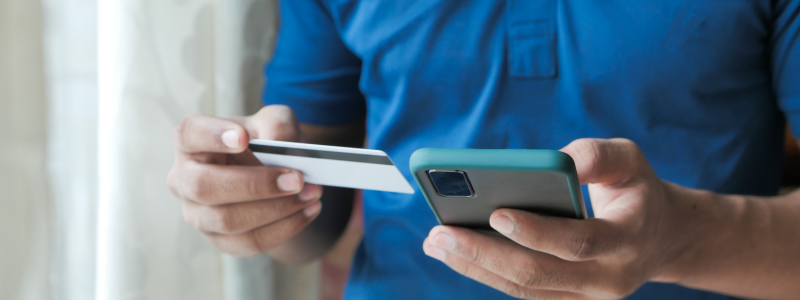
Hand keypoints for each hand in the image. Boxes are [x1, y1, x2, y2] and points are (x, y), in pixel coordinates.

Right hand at [167, 105, 322, 256]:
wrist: (273, 179)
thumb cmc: (265, 144)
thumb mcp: (275, 122)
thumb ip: (278, 124)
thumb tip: (280, 145)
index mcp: (191, 141)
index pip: (189, 134)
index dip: (212, 136)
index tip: (243, 137)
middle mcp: (184, 179)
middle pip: (205, 187)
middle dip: (255, 185)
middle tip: (297, 178)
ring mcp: (197, 214)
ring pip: (228, 220)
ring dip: (276, 209)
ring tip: (310, 194)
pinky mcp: (219, 240)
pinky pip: (248, 242)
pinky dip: (284, 228)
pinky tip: (309, 210)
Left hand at [423, 139, 695, 298]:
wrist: (661, 237)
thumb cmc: (635, 189)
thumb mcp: (629, 160)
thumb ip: (597, 155)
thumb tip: (557, 162)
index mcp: (628, 240)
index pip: (579, 241)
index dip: (537, 231)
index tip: (496, 213)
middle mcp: (608, 278)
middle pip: (539, 274)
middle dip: (484, 253)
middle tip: (440, 233)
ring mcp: (586, 298)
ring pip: (524, 289)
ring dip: (474, 266)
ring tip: (435, 242)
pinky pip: (522, 292)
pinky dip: (486, 273)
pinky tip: (453, 252)